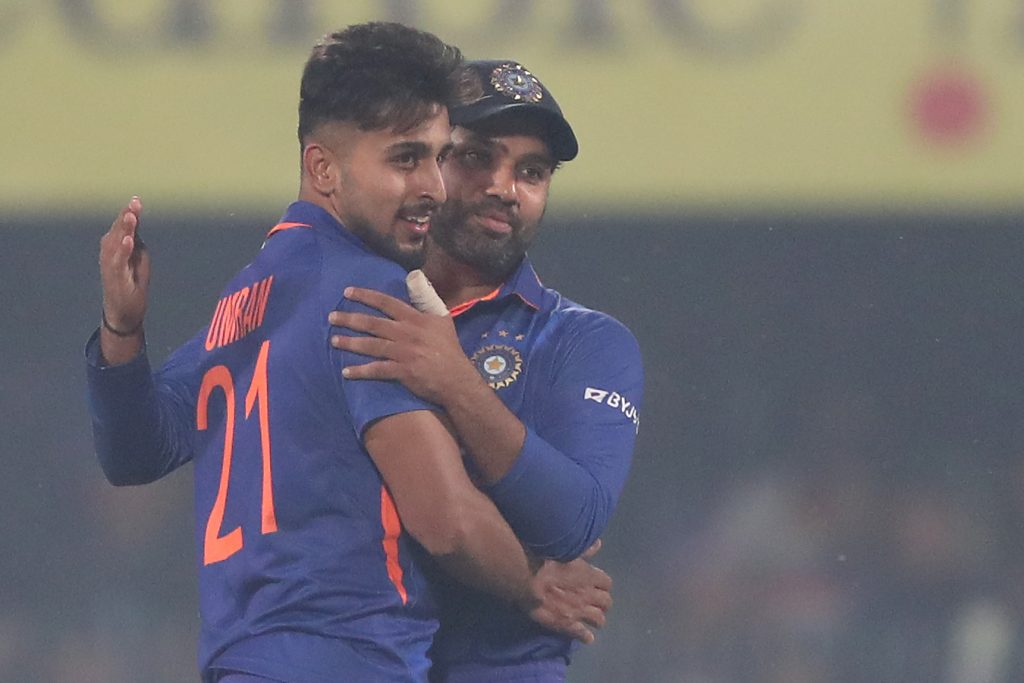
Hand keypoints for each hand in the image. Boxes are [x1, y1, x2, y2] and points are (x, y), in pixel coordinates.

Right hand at [99, 196, 148, 333]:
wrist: (123, 312)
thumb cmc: (131, 283)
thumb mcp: (137, 258)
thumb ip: (136, 240)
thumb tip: (135, 220)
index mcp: (118, 247)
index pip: (124, 227)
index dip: (129, 213)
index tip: (136, 200)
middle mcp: (111, 253)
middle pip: (118, 231)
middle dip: (126, 217)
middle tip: (134, 203)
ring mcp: (112, 265)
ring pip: (116, 243)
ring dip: (124, 229)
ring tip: (131, 216)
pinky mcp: (115, 278)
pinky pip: (118, 262)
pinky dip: (123, 251)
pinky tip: (129, 241)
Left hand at [329, 287, 479, 404]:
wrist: (456, 378)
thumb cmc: (449, 348)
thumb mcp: (442, 318)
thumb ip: (427, 299)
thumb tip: (415, 277)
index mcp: (415, 318)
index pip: (386, 302)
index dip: (365, 296)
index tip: (347, 292)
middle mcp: (407, 333)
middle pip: (373, 323)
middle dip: (349, 319)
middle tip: (331, 317)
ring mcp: (404, 353)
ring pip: (371, 345)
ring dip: (350, 343)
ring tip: (333, 341)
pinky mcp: (403, 371)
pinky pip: (377, 370)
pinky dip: (360, 371)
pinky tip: (345, 372)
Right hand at [523, 540, 612, 643]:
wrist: (529, 578)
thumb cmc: (546, 559)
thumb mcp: (567, 550)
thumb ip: (584, 550)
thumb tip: (598, 545)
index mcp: (589, 575)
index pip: (607, 583)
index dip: (602, 585)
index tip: (597, 586)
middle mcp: (589, 594)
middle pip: (606, 602)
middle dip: (603, 603)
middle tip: (596, 603)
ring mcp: (580, 611)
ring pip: (599, 619)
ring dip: (598, 619)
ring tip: (593, 620)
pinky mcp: (568, 624)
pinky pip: (582, 634)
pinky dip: (586, 636)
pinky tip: (587, 637)